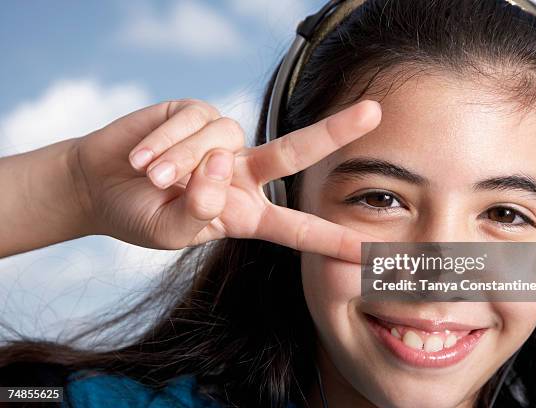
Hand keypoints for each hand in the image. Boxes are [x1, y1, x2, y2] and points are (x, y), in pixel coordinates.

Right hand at [73, 98, 382, 262]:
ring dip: (181, 163)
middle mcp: (242, 172)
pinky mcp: (194, 113)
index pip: (294, 227)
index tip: (369, 251)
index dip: (329, 239)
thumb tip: (219, 165)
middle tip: (375, 113)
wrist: (99, 187)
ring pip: (221, 142)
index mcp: (245, 212)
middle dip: (334, 132)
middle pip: (294, 151)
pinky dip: (164, 145)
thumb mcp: (170, 232)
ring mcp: (221, 141)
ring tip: (151, 178)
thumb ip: (197, 212)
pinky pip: (192, 124)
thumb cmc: (141, 215)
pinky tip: (142, 158)